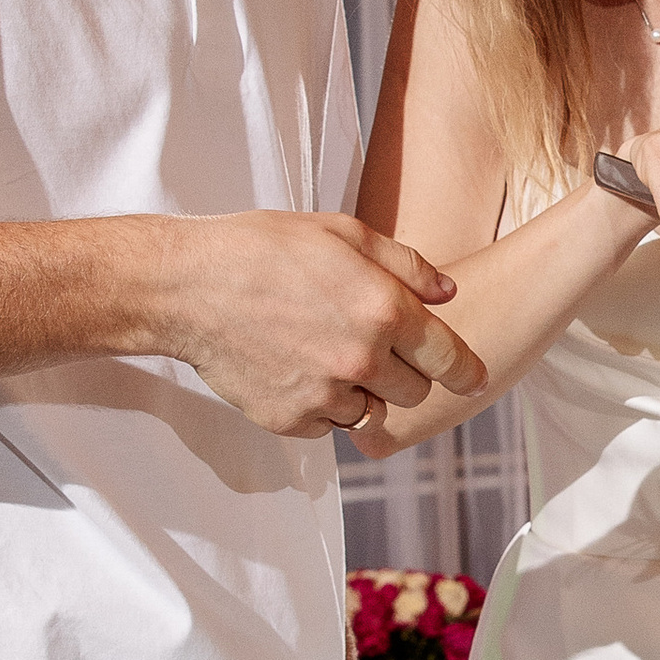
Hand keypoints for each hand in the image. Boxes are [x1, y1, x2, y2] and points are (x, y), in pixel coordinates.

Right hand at [159, 211, 486, 434]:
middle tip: (372, 346)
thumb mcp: (341, 233)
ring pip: (372, 413)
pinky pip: (329, 426)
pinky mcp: (291, 420)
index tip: (474, 379)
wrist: (186, 287)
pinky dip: (322, 407)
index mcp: (382, 309)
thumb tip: (449, 293)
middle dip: (403, 373)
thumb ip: (406, 266)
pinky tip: (296, 368)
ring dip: (362, 392)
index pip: (449, 359)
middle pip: (415, 392)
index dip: (466, 371)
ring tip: (324, 352)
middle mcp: (360, 358)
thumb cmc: (262, 249)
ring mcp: (324, 395)